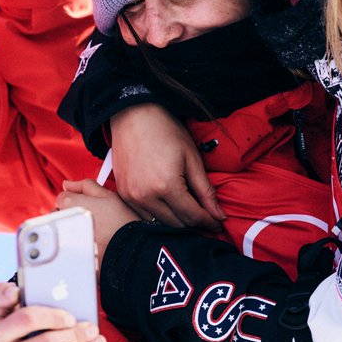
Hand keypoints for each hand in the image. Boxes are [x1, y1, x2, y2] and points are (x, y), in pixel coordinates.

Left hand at [58, 179, 141, 257]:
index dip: (75, 198)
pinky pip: (66, 243)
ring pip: (61, 228)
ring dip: (70, 227)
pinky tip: (90, 241)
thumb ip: (85, 185)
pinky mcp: (70, 251)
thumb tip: (68, 184)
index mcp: (70, 203)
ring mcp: (65, 236)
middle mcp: (64, 220)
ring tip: (89, 229)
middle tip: (89, 216)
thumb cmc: (120, 221)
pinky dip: (74, 242)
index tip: (86, 203)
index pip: (61, 196)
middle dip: (70, 212)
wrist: (127, 247)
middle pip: (58, 213)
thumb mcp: (107, 195)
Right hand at [109, 104, 222, 228]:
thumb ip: (205, 190)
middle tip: (207, 222)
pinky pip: (143, 216)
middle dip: (194, 225)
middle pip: (176, 225)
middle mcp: (146, 196)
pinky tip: (170, 210)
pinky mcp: (123, 194)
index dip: (208, 223)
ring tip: (190, 216)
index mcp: (166, 186)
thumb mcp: (192, 158)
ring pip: (159, 224)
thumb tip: (218, 215)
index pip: (192, 216)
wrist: (133, 116)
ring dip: (176, 224)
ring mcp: (131, 197)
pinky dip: (159, 217)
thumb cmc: (165, 131)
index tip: (218, 225)